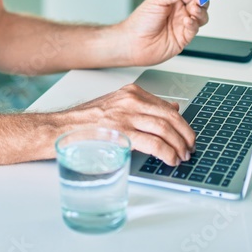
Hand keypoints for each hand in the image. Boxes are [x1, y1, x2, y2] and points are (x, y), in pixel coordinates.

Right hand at [58, 84, 194, 165]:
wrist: (61, 128)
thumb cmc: (85, 121)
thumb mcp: (116, 105)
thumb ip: (142, 106)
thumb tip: (170, 109)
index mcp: (131, 92)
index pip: (166, 107)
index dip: (182, 123)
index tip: (186, 135)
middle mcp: (131, 101)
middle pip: (170, 117)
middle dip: (185, 134)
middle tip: (190, 147)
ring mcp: (126, 117)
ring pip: (165, 129)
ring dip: (178, 145)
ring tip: (182, 156)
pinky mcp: (122, 134)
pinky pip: (154, 143)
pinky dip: (167, 153)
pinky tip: (171, 159)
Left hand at [114, 0, 208, 66]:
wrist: (132, 43)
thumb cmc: (140, 21)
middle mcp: (180, 11)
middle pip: (201, 3)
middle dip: (203, 0)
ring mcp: (182, 25)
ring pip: (202, 17)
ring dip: (200, 12)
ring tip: (193, 10)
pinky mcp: (183, 38)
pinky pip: (195, 29)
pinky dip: (194, 24)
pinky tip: (187, 21)